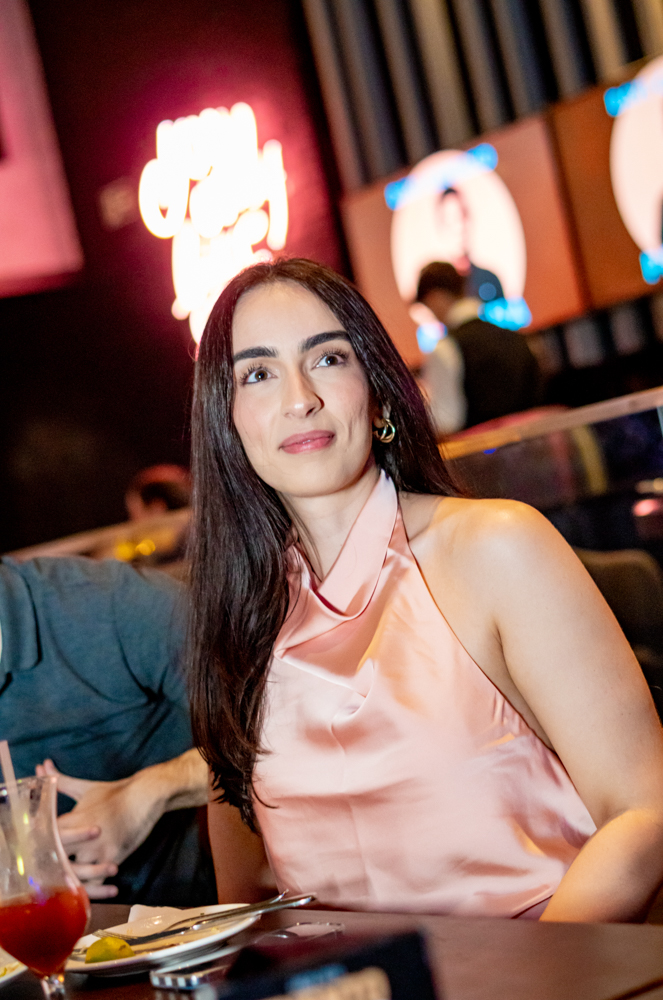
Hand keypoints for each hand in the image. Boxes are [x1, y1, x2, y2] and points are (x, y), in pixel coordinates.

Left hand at [36, 759, 164, 885]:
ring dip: (71, 879)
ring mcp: (98, 849)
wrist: (145, 797)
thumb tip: (43, 764)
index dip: (40, 843)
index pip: (48, 835)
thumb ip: (60, 780)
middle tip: (47, 871)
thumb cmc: (115, 791)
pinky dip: (91, 887)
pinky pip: (96, 880)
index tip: (35, 850)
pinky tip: (87, 887)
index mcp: (75, 817)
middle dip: (51, 865)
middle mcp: (84, 835)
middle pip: (58, 857)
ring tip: (66, 883)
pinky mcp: (113, 857)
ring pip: (75, 873)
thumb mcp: (85, 787)